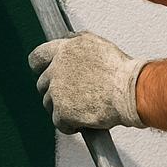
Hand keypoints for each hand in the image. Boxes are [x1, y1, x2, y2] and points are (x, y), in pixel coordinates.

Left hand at [28, 31, 147, 133]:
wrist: (129, 90)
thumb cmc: (118, 69)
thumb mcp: (96, 43)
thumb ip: (75, 41)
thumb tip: (66, 40)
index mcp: (64, 50)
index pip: (37, 57)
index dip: (40, 67)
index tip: (43, 72)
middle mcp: (56, 69)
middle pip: (43, 83)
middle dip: (54, 90)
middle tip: (71, 95)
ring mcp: (57, 91)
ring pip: (49, 103)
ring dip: (61, 107)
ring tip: (81, 108)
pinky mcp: (62, 112)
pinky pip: (58, 122)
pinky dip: (69, 125)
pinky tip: (82, 121)